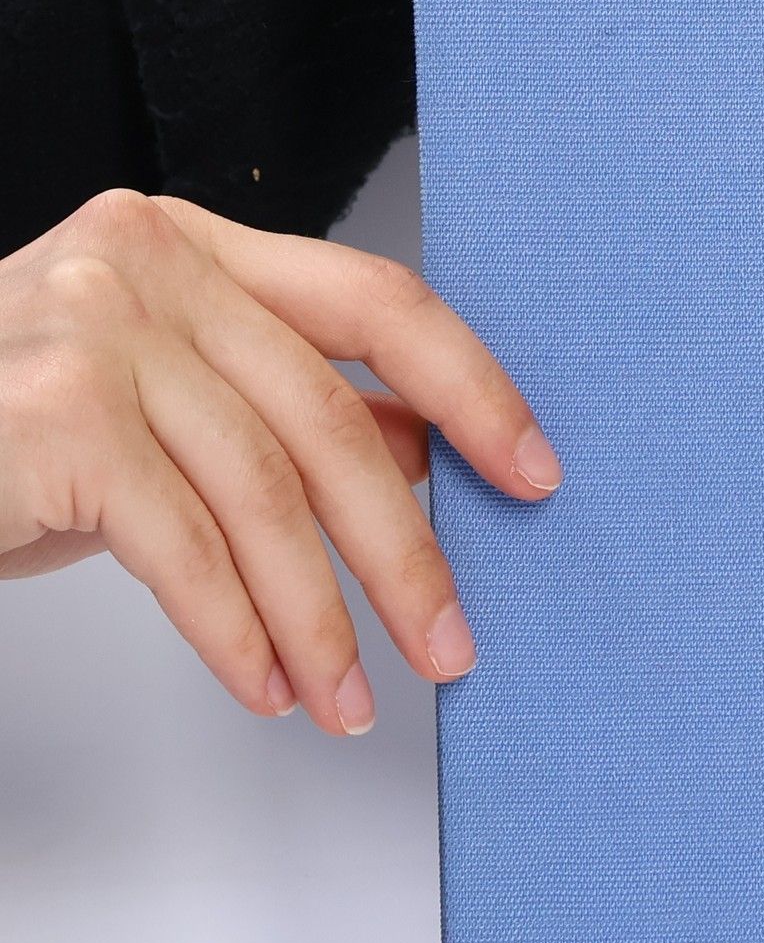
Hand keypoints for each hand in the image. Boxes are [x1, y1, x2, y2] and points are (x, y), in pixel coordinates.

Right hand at [0, 191, 560, 735]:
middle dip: (405, 552)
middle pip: (332, 418)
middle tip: (452, 642)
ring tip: (353, 696)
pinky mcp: (52, 412)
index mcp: (191, 246)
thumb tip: (422, 453)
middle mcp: (146, 261)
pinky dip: (238, 635)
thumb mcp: (158, 412)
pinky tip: (267, 686)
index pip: (378, 301)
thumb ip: (279, 417)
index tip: (531, 471)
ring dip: (324, 619)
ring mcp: (91, 326)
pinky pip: (188, 549)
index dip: (474, 388)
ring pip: (268, 497)